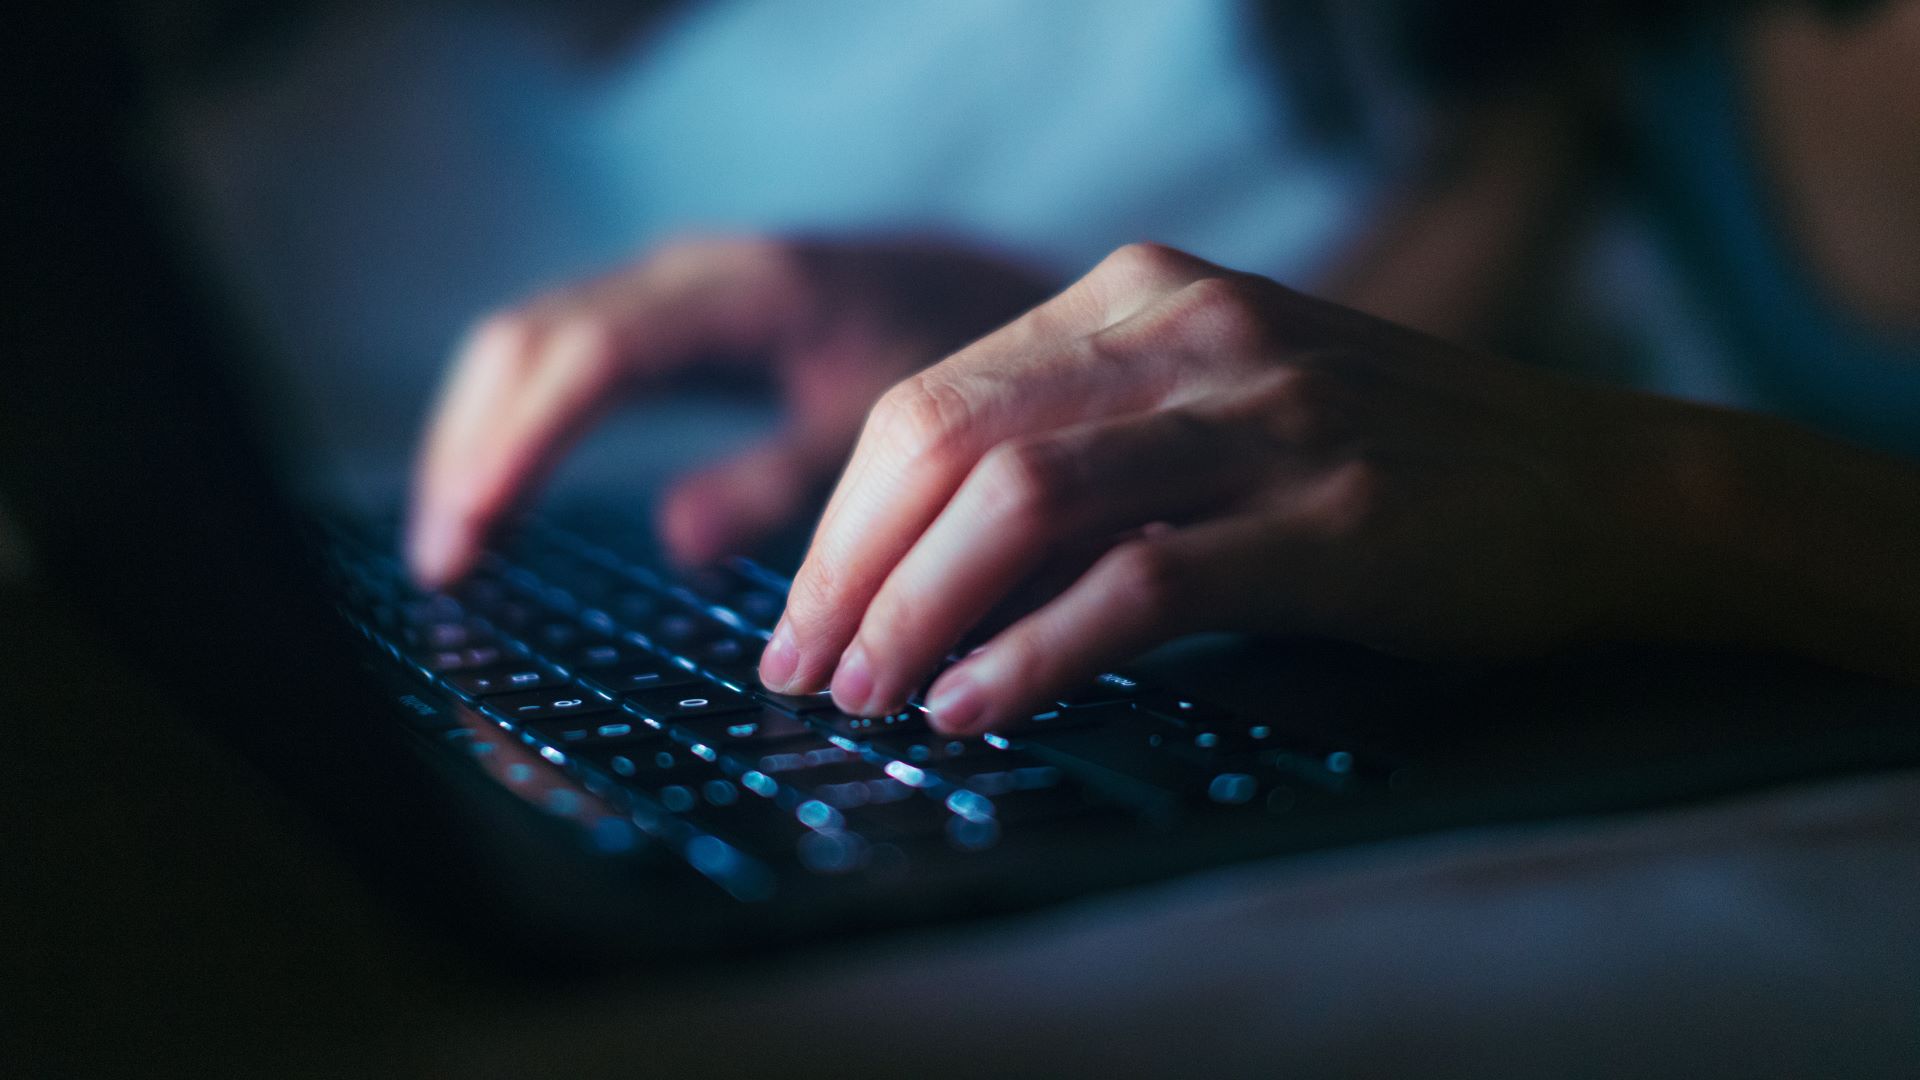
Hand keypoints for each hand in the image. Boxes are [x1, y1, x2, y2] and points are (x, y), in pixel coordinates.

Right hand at [407, 236, 1051, 585]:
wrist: (975, 289)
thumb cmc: (943, 360)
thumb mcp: (881, 432)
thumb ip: (786, 482)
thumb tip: (674, 538)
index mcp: (742, 293)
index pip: (593, 354)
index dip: (524, 437)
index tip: (473, 521)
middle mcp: (683, 274)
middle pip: (529, 341)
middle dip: (472, 447)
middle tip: (443, 564)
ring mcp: (662, 288)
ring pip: (524, 344)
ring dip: (474, 438)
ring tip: (449, 548)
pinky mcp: (657, 317)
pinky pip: (552, 358)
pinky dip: (510, 423)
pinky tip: (493, 497)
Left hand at [758, 242, 1756, 733]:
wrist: (1605, 485)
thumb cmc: (1394, 462)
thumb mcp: (1221, 413)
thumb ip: (1087, 459)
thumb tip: (921, 573)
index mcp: (1144, 294)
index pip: (933, 397)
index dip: (842, 516)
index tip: (804, 614)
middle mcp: (1193, 330)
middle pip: (949, 438)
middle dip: (849, 567)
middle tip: (804, 672)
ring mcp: (1267, 413)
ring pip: (1024, 497)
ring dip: (915, 610)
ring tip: (868, 699)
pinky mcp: (1332, 515)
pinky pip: (1140, 581)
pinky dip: (1034, 652)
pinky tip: (974, 710)